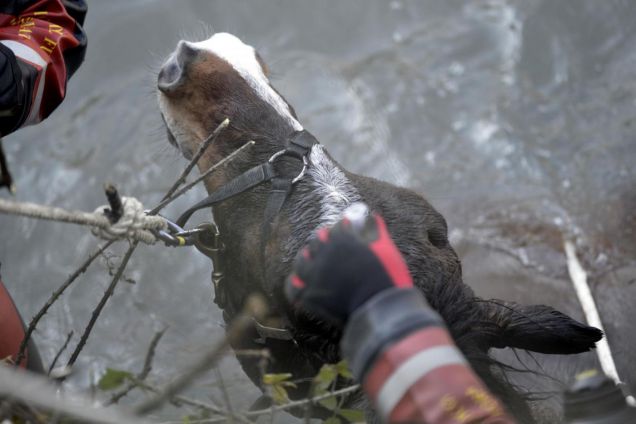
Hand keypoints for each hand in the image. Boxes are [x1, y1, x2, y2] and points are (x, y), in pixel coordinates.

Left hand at [285, 202, 412, 324]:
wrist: (381, 310)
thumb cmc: (386, 277)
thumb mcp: (386, 250)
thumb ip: (376, 231)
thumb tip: (372, 216)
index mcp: (341, 241)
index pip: (338, 228)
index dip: (343, 227)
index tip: (347, 227)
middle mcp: (323, 256)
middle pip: (317, 241)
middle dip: (324, 240)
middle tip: (330, 242)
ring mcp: (314, 276)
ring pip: (302, 261)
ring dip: (306, 257)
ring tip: (310, 258)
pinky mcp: (309, 297)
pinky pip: (293, 287)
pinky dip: (295, 283)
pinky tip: (300, 281)